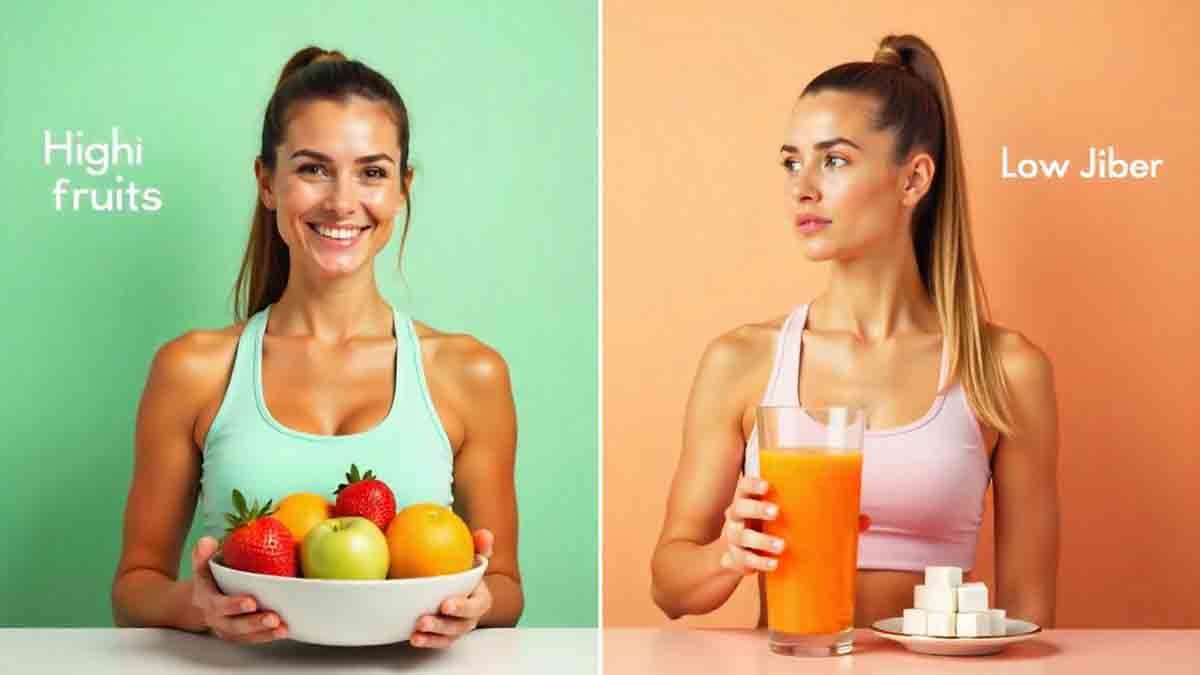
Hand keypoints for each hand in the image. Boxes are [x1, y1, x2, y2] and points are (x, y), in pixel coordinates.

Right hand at [190, 536, 287, 642]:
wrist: (200, 600)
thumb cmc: (209, 578)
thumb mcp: (202, 564)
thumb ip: (203, 553)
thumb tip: (207, 542)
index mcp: (206, 598)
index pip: (218, 603)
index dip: (233, 604)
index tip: (252, 602)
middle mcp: (215, 617)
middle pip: (233, 624)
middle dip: (253, 622)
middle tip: (273, 617)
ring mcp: (226, 628)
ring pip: (244, 634)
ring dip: (263, 632)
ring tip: (281, 627)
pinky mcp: (237, 635)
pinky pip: (251, 639)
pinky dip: (266, 637)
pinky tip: (282, 631)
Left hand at [409, 529, 494, 648]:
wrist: (459, 582)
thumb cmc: (466, 567)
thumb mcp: (474, 553)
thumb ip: (480, 544)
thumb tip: (485, 535)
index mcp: (480, 598)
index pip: (476, 605)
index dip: (462, 608)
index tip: (445, 604)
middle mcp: (471, 617)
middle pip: (460, 626)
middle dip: (442, 625)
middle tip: (423, 620)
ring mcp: (457, 628)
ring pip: (447, 636)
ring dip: (432, 635)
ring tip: (416, 630)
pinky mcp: (443, 634)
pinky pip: (436, 641)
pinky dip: (426, 640)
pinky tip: (412, 636)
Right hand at [717, 476, 872, 574]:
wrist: (735, 557)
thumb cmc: (768, 529)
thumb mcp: (787, 518)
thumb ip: (822, 515)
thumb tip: (865, 520)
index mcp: (748, 500)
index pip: (744, 486)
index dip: (752, 484)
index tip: (767, 485)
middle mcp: (737, 518)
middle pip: (739, 508)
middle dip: (757, 509)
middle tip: (777, 512)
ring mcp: (734, 540)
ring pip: (741, 537)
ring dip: (760, 541)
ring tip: (781, 547)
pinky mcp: (736, 560)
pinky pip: (744, 561)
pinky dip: (759, 563)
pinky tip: (774, 565)